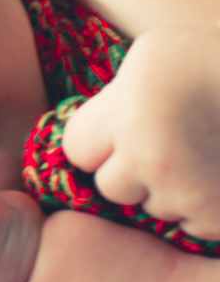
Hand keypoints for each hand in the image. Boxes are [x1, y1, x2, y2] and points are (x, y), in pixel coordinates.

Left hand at [63, 27, 219, 238]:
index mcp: (128, 106)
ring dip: (171, 192)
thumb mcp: (154, 54)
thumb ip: (115, 98)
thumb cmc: (215, 60)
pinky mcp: (218, 216)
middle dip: (130, 174)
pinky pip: (192, 226)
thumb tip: (92, 137)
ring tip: (206, 155)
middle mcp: (149, 152)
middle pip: (110, 186)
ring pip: (154, 208)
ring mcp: (185, 189)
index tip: (120, 133)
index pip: (76, 149)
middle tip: (168, 147)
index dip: (96, 144)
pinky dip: (206, 209)